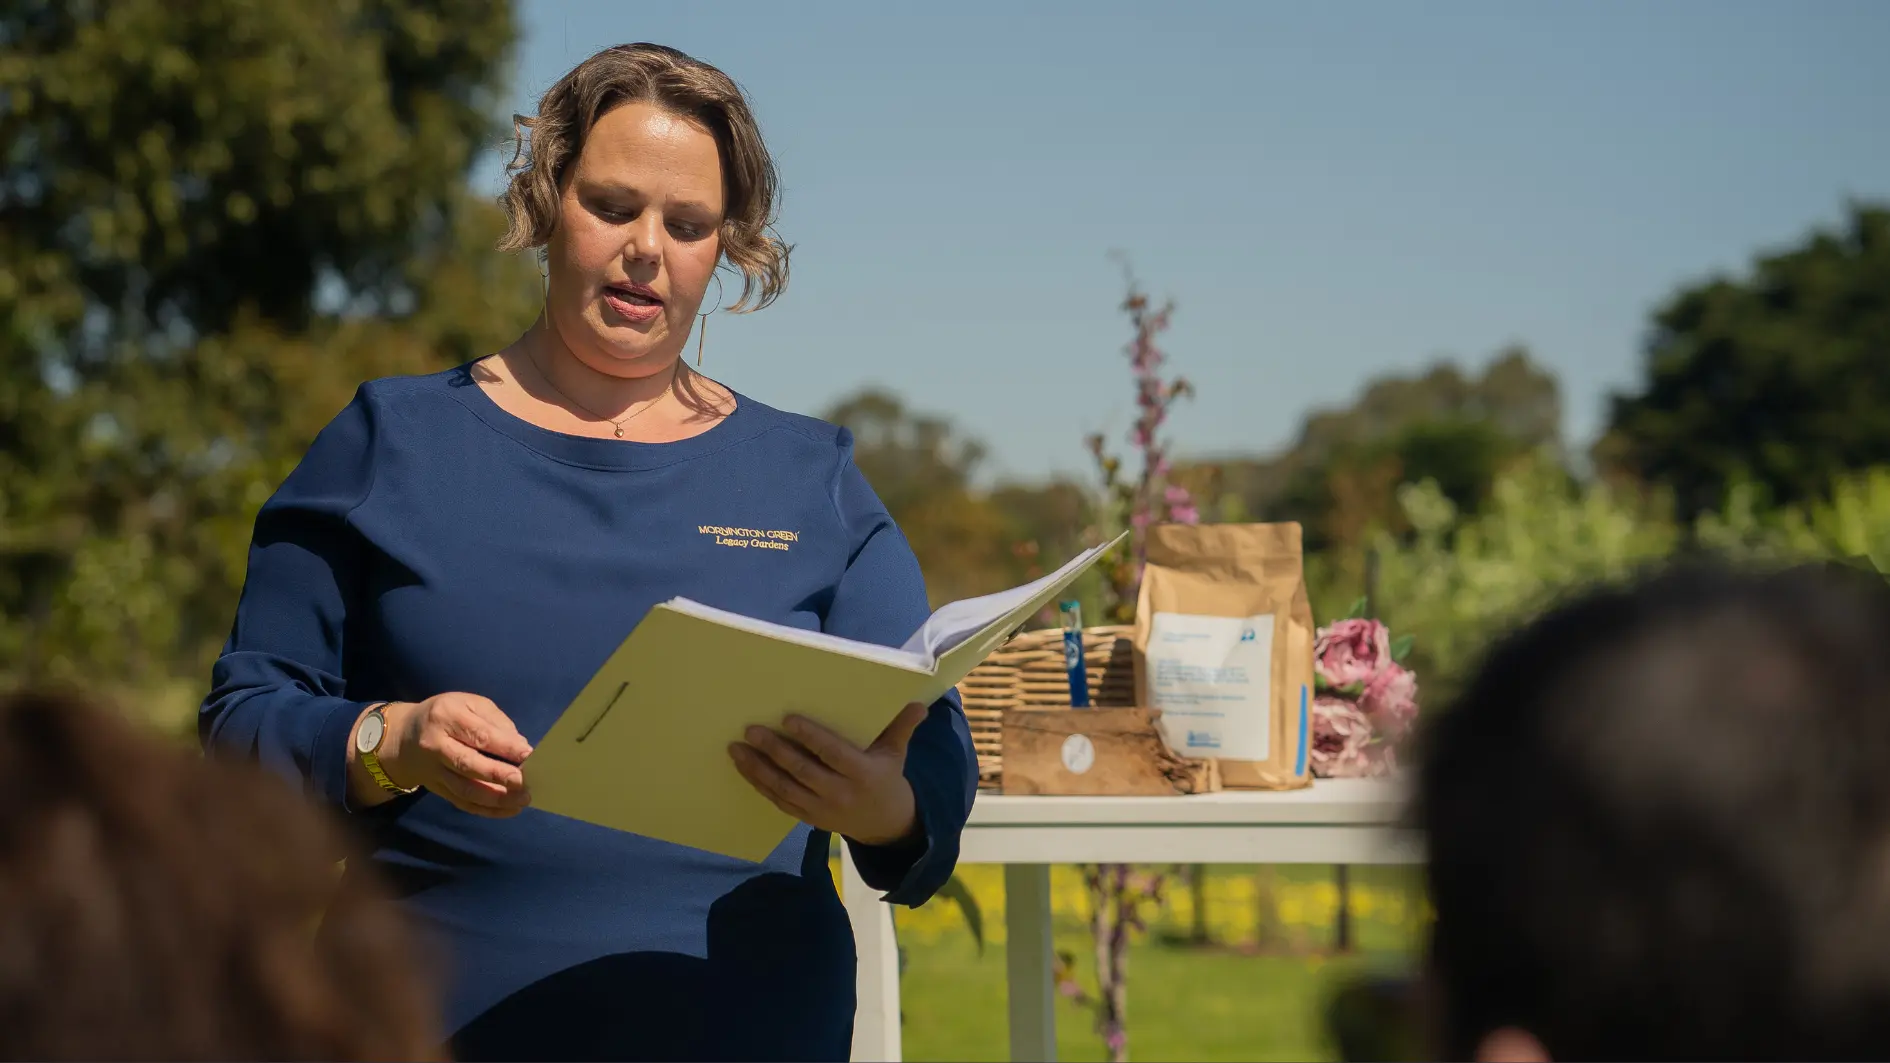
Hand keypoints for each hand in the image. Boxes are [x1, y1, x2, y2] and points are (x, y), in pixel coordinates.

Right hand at [350, 693, 532, 817]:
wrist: (403, 737)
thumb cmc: (445, 715)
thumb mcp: (468, 704)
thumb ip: (495, 721)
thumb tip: (520, 745)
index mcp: (446, 717)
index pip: (479, 735)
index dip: (505, 747)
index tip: (529, 755)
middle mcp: (436, 745)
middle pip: (469, 764)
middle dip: (500, 775)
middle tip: (525, 782)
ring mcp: (434, 771)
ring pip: (465, 789)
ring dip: (496, 798)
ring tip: (522, 799)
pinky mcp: (437, 789)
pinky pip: (462, 802)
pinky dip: (487, 809)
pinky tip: (509, 810)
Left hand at [729, 701, 927, 846]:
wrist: (884, 824)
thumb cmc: (886, 778)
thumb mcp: (897, 753)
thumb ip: (901, 727)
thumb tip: (919, 704)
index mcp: (862, 773)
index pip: (832, 753)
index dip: (810, 737)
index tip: (787, 719)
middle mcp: (840, 794)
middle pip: (802, 771)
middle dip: (774, 750)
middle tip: (751, 730)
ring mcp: (822, 809)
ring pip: (784, 788)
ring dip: (758, 769)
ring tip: (736, 748)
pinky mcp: (808, 818)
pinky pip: (780, 801)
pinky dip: (760, 785)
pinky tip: (744, 768)